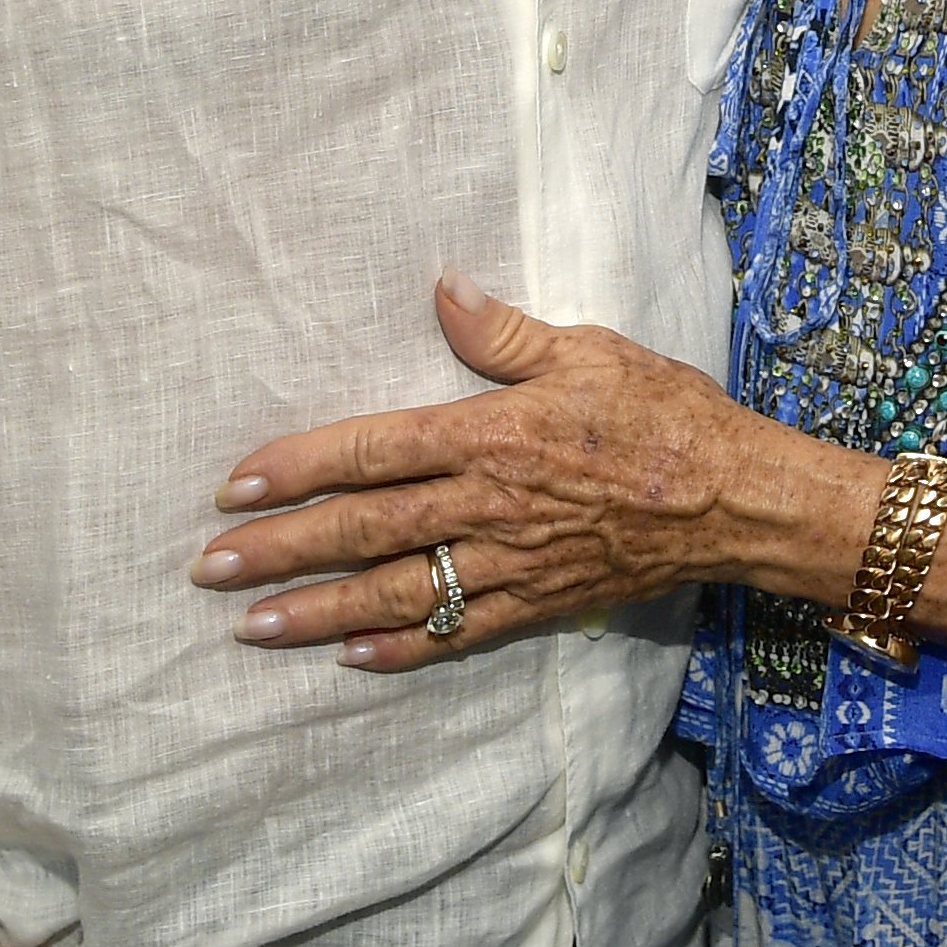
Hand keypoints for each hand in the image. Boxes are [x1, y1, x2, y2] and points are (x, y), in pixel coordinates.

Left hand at [193, 276, 844, 669]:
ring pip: (397, 592)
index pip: (372, 451)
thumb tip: (442, 289)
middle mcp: (488, 505)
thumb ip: (504, 333)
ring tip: (251, 627)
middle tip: (209, 570)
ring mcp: (510, 563)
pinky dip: (403, 649)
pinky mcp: (538, 604)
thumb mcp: (588, 350)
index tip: (234, 488)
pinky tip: (351, 657)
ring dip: (318, 612)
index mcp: (490, 435)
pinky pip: (460, 633)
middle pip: (365, 530)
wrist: (737, 497)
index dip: (297, 468)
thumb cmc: (664, 412)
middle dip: (281, 551)